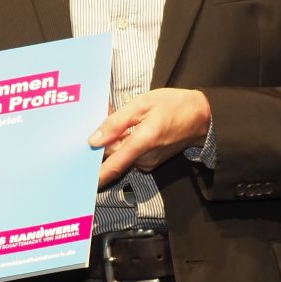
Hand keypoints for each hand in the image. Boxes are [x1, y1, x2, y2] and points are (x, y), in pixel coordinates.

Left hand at [90, 87, 211, 188]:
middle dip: (105, 137)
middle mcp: (143, 159)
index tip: (78, 178)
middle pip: (112, 153)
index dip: (94, 175)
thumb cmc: (173, 106)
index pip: (111, 166)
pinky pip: (130, 153)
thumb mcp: (142, 104)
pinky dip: (126, 141)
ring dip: (116, 138)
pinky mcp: (150, 162)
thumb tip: (93, 140)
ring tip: (124, 116)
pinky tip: (132, 125)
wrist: (202, 117)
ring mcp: (147, 163)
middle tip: (107, 113)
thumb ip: (116, 122)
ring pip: (120, 152)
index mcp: (141, 143)